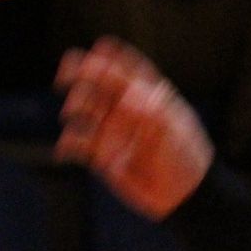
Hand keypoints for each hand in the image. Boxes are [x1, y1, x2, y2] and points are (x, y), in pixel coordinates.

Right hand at [56, 38, 214, 219]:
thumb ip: (150, 111)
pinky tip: (65, 150)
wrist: (183, 195)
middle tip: (66, 78)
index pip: (123, 64)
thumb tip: (126, 99)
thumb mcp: (173, 130)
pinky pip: (77, 143)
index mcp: (146, 93)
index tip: (96, 56)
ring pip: (83, 107)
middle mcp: (125, 107)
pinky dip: (67, 144)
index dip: (107, 55)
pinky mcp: (101, 154)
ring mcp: (112, 128)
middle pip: (95, 79)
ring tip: (73, 112)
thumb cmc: (185, 157)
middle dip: (78, 72)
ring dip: (74, 105)